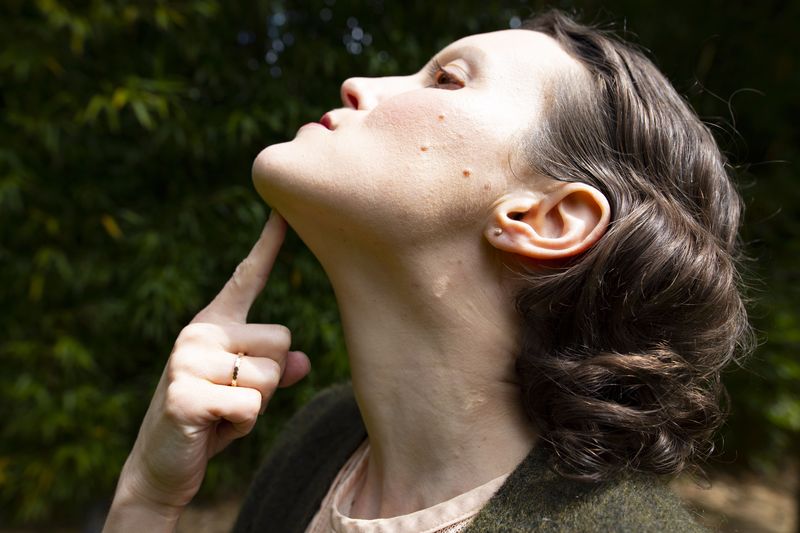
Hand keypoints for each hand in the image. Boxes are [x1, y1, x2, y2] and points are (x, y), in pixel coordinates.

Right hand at [105, 211, 309, 527]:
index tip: (283, 211)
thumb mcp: (249, 392)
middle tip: (233, 398)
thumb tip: (305, 361)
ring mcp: (188, 360)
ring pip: (271, 376)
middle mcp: (199, 332)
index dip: (268, 245)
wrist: (161, 468)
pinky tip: (212, 428)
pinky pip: (250, 407)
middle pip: (283, 340)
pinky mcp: (184, 393)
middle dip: (272, 379)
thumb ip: (274, 371)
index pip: (247, 278)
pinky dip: (242, 427)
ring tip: (220, 412)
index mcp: (215, 324)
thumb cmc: (210, 422)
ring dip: (257, 405)